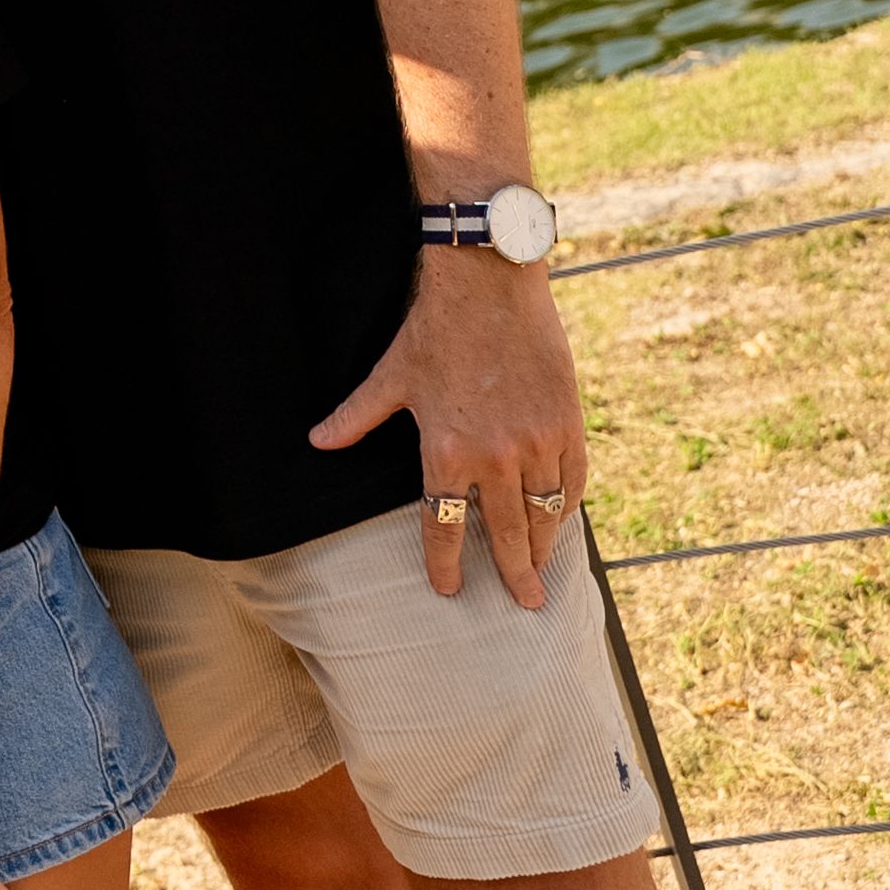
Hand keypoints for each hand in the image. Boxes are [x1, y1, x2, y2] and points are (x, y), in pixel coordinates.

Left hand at [309, 251, 588, 606]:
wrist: (488, 286)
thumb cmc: (434, 330)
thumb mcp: (389, 376)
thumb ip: (356, 417)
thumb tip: (317, 442)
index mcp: (447, 451)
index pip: (444, 524)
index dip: (446, 562)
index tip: (450, 589)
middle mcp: (495, 457)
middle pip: (505, 532)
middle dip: (514, 573)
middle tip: (525, 604)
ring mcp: (536, 442)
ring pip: (545, 512)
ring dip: (544, 545)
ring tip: (544, 569)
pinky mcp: (567, 423)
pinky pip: (572, 479)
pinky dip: (568, 504)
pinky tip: (563, 518)